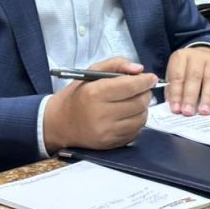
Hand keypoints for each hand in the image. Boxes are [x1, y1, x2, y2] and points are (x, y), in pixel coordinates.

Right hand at [43, 57, 158, 153]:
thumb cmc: (77, 96)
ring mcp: (106, 132)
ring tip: (134, 102)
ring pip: (141, 118)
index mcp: (95, 93)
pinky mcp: (110, 144)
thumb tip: (139, 69)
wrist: (58, 124)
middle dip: (145, 93)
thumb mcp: (91, 72)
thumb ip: (116, 64)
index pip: (130, 86)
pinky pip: (135, 132)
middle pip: (139, 103)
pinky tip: (128, 115)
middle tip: (142, 89)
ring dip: (143, 108)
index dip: (145, 81)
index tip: (151, 78)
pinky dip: (136, 122)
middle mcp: (101, 114)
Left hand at [164, 46, 209, 115]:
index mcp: (181, 57)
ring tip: (204, 111)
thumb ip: (173, 90)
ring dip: (207, 97)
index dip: (176, 93)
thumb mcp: (175, 76)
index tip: (176, 109)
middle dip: (191, 96)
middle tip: (188, 112)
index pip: (177, 76)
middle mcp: (198, 56)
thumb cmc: (187, 72)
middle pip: (194, 76)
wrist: (205, 58)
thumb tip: (175, 107)